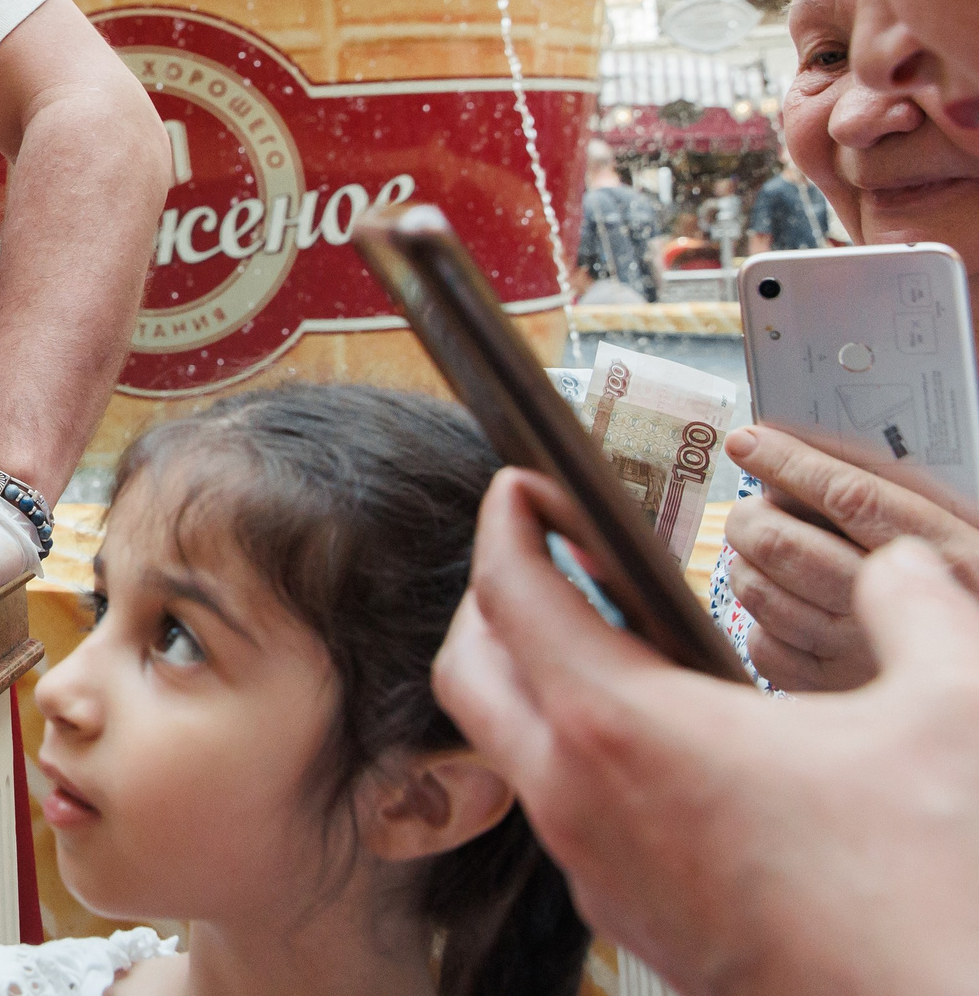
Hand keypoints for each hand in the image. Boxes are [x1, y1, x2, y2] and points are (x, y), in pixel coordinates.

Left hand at [434, 468, 978, 995]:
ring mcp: (597, 870)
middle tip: (545, 554)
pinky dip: (581, 754)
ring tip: (613, 639)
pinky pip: (567, 813)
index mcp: (623, 733)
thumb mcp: (948, 718)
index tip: (523, 487)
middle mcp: (581, 804)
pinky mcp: (630, 917)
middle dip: (492, 597)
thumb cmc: (928, 905)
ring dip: (536, 681)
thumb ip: (917, 611)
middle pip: (472, 671)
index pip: (512, 595)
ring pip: (513, 749)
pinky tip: (665, 740)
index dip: (508, 522)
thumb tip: (903, 568)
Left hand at [723, 424, 978, 691]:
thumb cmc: (966, 589)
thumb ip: (893, 501)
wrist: (974, 680)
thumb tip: (801, 469)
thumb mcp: (956, 534)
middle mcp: (900, 614)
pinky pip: (761, 645)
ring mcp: (858, 658)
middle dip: (751, 517)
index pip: (849, 497)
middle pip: (781, 545)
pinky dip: (762, 623)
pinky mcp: (831, 693)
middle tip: (754, 512)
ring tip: (770, 559)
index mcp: (943, 556)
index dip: (787, 464)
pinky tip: (791, 613)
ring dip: (748, 565)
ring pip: (758, 591)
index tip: (747, 443)